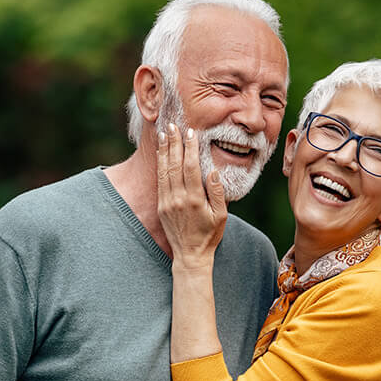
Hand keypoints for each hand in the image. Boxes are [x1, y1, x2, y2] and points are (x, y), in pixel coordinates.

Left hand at [155, 120, 226, 268]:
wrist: (190, 255)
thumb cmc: (210, 235)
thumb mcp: (221, 216)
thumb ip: (217, 193)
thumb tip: (214, 171)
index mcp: (194, 199)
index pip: (191, 167)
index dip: (190, 148)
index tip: (191, 133)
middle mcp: (178, 199)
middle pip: (175, 165)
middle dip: (174, 143)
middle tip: (173, 125)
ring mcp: (167, 202)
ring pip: (164, 171)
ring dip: (164, 150)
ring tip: (164, 133)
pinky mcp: (161, 206)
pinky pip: (159, 181)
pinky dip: (160, 164)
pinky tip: (161, 153)